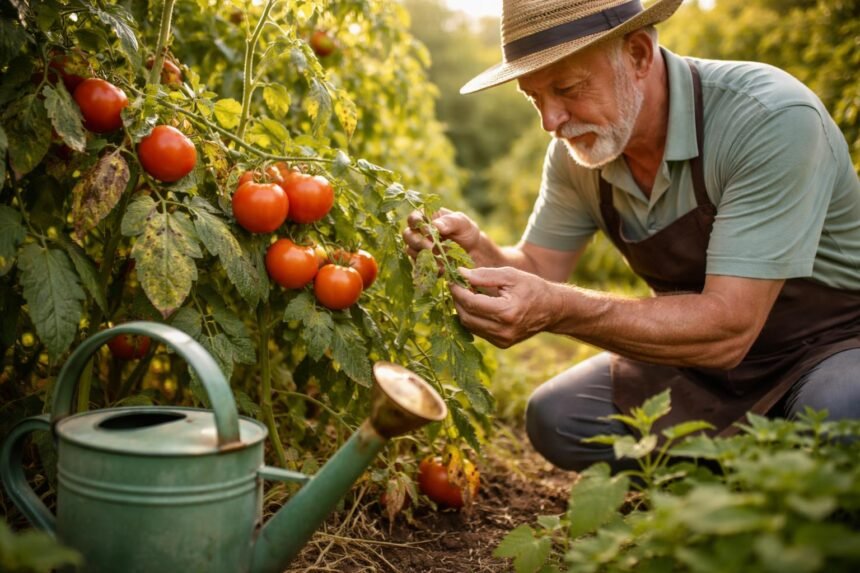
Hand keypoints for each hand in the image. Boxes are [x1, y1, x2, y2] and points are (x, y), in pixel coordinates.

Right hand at [402, 208, 481, 259]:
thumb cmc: (466, 232)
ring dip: (424, 255)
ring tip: (440, 260)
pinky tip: (441, 269)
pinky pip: (418, 265)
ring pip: (411, 250)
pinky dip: (428, 267)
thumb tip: (435, 225)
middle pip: (408, 235)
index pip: (413, 218)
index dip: (417, 224)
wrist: (473, 252)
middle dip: (419, 242)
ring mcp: (419, 248)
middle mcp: (419, 232)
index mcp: (426, 218)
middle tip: (432, 248)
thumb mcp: (462, 223)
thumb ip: (450, 221)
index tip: (428, 231)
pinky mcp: (422, 262)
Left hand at [449, 267, 563, 347]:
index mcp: (507, 313)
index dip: (457, 290)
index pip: (471, 303)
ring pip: (469, 325)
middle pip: (466, 316)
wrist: (553, 309)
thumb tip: (461, 273)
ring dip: (462, 309)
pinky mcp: (501, 344)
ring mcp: (502, 340)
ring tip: (466, 293)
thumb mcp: (511, 275)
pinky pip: (478, 331)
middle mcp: (503, 331)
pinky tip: (476, 304)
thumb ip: (485, 275)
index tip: (452, 279)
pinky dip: (472, 317)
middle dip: (457, 300)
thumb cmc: (533, 288)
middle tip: (457, 285)